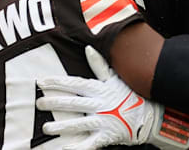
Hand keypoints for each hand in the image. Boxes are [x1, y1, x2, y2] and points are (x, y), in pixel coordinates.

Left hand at [37, 46, 157, 149]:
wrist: (149, 115)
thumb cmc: (130, 94)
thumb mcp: (116, 78)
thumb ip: (100, 65)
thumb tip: (88, 48)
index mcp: (100, 89)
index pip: (75, 83)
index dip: (58, 82)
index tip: (42, 81)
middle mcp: (100, 105)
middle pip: (73, 103)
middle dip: (54, 103)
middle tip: (39, 103)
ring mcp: (103, 121)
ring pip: (79, 124)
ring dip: (61, 126)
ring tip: (46, 127)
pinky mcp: (106, 136)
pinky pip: (89, 143)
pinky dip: (76, 147)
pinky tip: (64, 147)